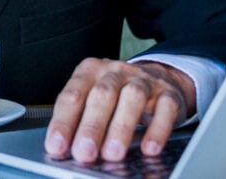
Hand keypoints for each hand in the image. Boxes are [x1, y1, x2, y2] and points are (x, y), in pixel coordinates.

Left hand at [45, 58, 196, 163]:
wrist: (157, 76)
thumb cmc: (117, 93)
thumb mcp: (92, 98)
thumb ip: (79, 119)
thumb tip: (65, 149)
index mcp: (90, 71)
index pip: (72, 96)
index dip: (64, 122)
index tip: (57, 145)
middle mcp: (115, 72)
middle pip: (101, 96)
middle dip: (91, 127)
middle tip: (84, 152)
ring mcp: (143, 80)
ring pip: (132, 98)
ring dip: (121, 128)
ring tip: (112, 154)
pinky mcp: (168, 93)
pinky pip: (165, 109)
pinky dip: (157, 130)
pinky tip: (149, 148)